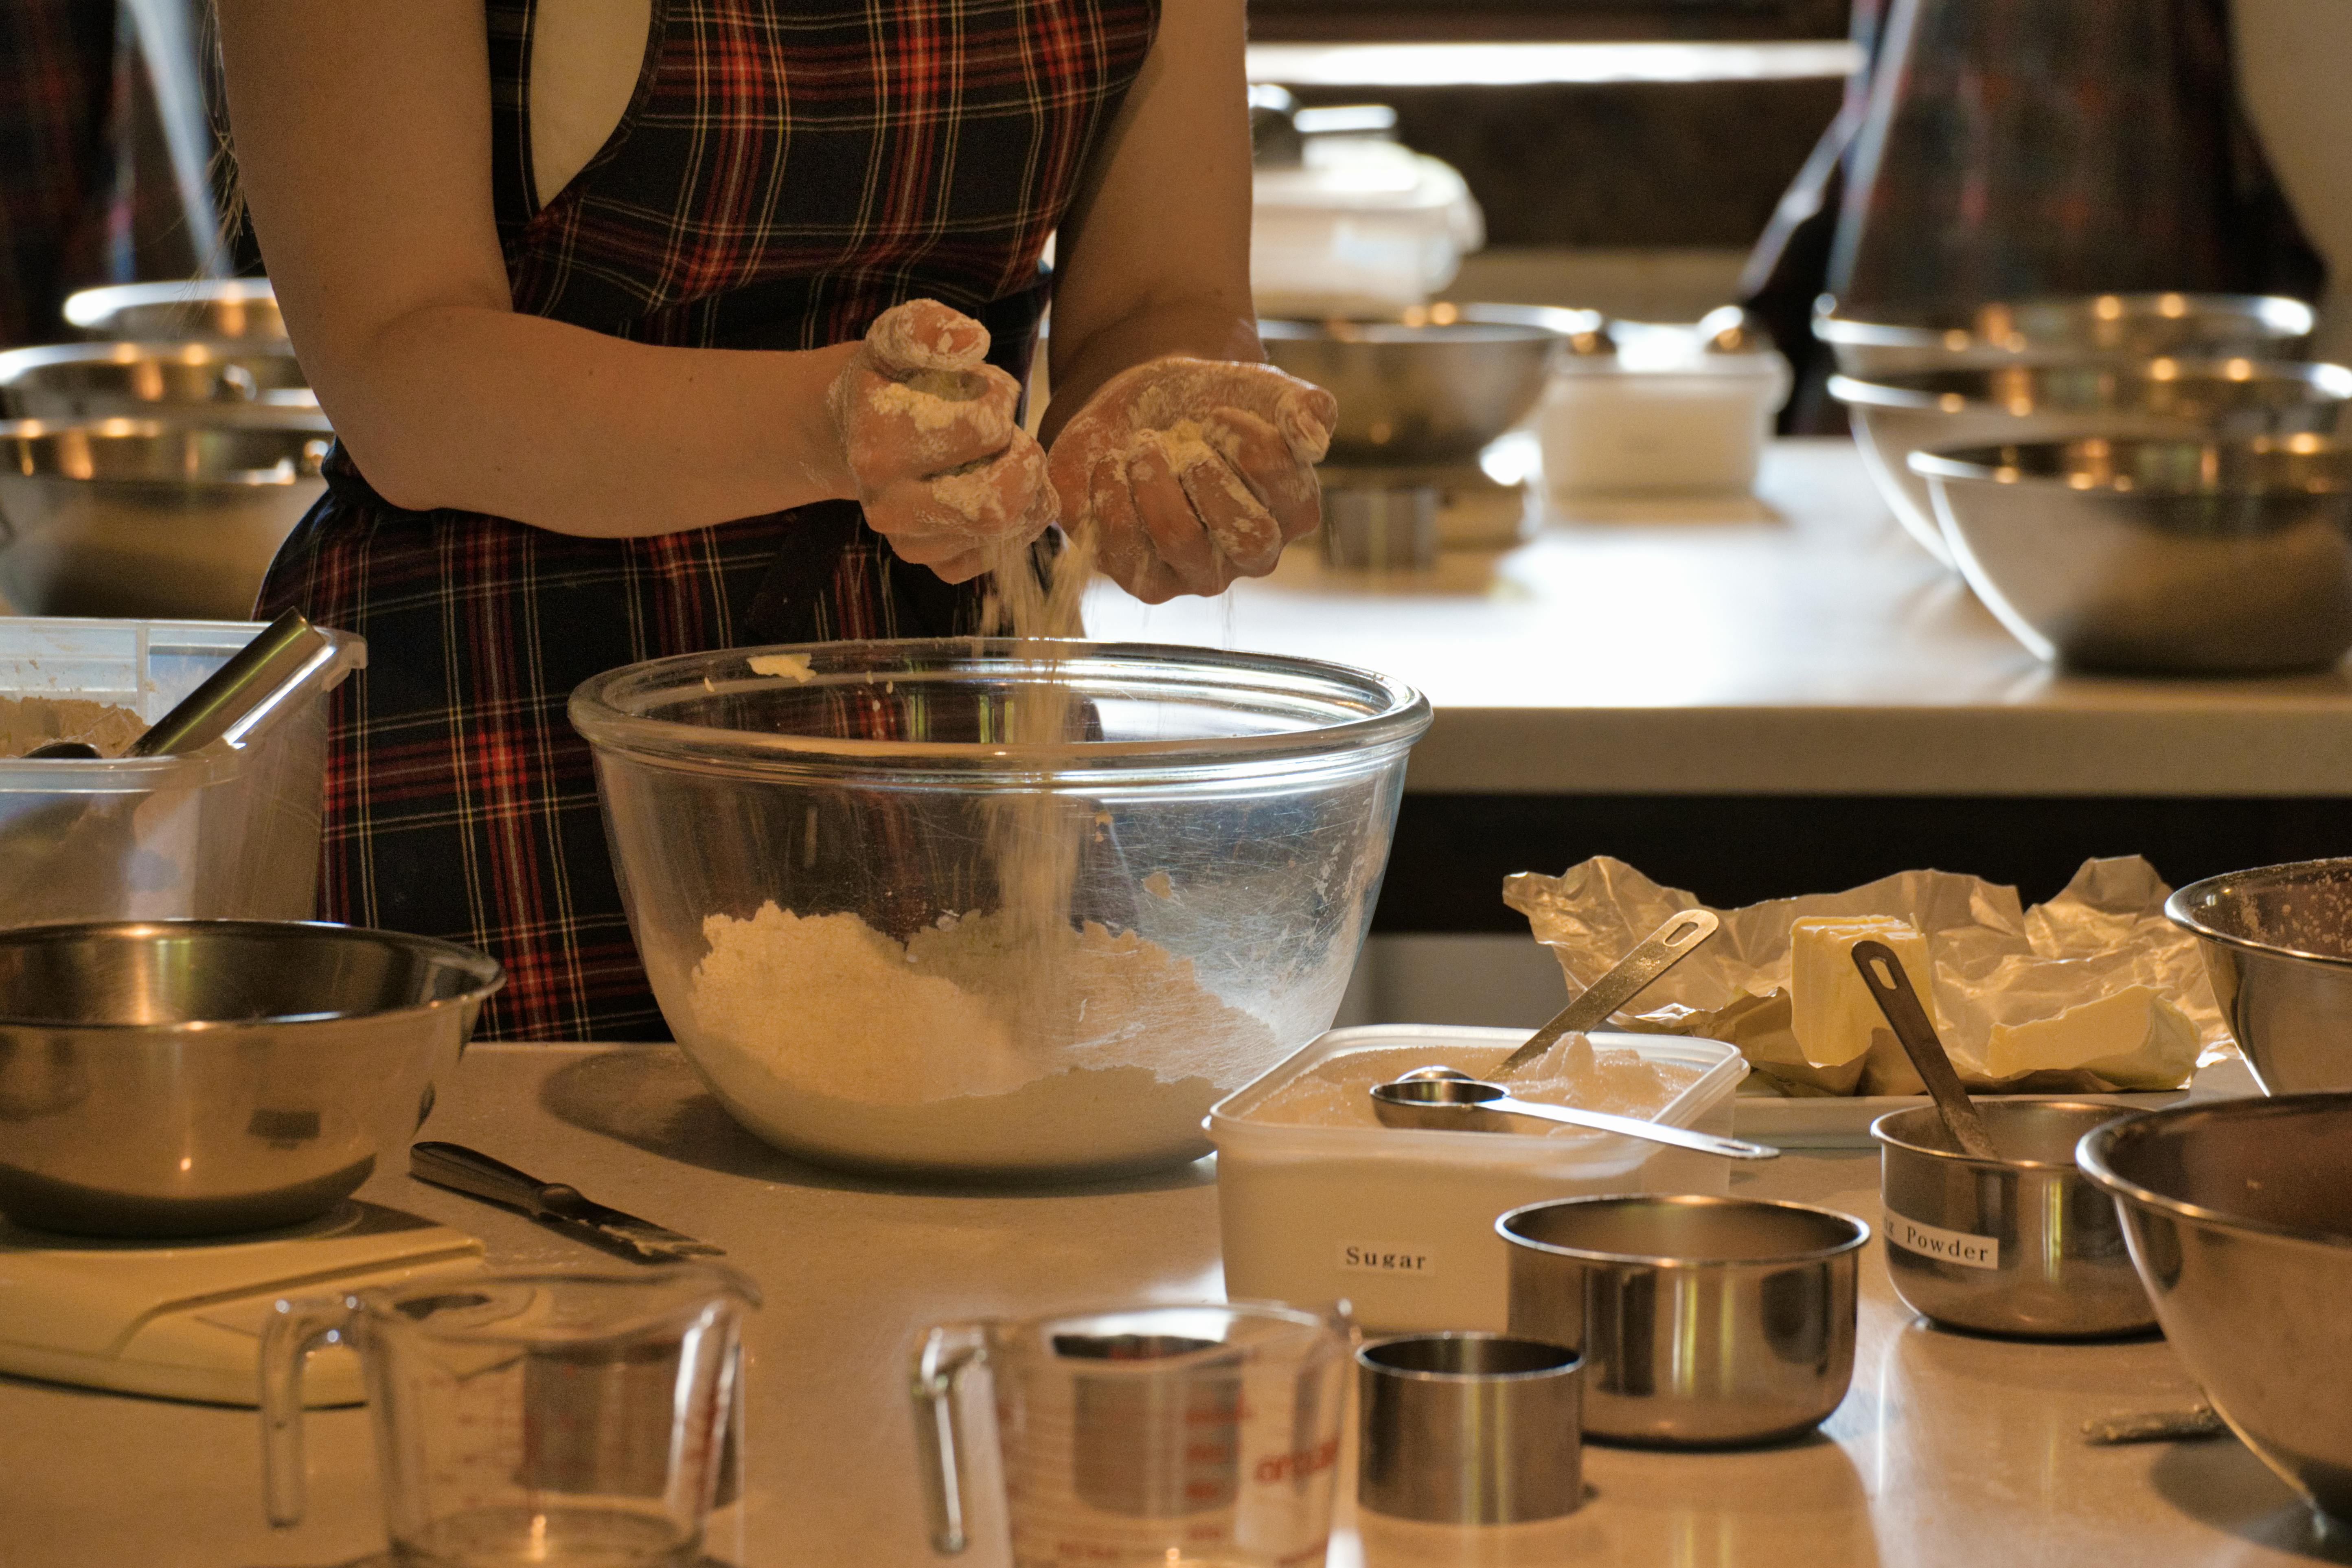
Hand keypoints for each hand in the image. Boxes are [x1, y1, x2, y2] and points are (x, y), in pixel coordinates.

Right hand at [827, 299, 1055, 582]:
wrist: (856, 430)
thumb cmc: (891, 380)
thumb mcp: (897, 337)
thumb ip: (927, 327)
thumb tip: (971, 340)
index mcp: (877, 446)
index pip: (985, 431)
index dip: (1001, 401)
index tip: (984, 390)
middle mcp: (886, 506)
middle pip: (997, 504)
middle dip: (1025, 461)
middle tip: (1013, 436)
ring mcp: (907, 542)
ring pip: (1003, 532)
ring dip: (1025, 491)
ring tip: (1005, 459)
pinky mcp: (930, 563)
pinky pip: (994, 557)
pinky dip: (1014, 525)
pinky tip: (998, 488)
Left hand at [1047, 357, 1335, 602]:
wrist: (1148, 410)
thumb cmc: (1217, 404)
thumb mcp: (1267, 391)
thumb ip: (1306, 406)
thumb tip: (1314, 440)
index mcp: (1291, 515)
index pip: (1287, 491)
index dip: (1250, 442)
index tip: (1220, 412)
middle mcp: (1249, 557)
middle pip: (1247, 536)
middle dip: (1208, 473)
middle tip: (1185, 438)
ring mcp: (1191, 572)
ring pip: (1179, 540)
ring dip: (1154, 478)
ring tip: (1143, 444)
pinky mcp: (1136, 573)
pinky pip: (1118, 546)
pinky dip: (1109, 491)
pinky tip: (1111, 462)